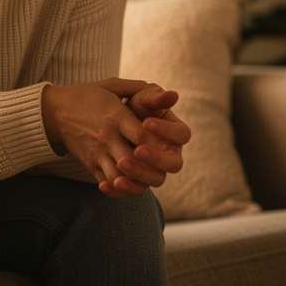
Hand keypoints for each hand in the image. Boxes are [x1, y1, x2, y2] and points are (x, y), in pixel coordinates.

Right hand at [40, 79, 187, 198]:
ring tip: (145, 175)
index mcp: (115, 116)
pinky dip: (120, 189)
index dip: (158, 143)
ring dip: (135, 181)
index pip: (142, 135)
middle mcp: (106, 137)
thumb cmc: (88, 96)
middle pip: (132, 161)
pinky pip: (106, 182)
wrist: (54, 111)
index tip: (168, 144)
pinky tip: (128, 184)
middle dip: (148, 166)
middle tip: (158, 163)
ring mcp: (96, 153)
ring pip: (119, 177)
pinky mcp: (90, 164)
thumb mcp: (112, 85)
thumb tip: (173, 95)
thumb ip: (142, 89)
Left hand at [105, 83, 189, 197]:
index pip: (182, 135)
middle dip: (156, 158)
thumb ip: (153, 97)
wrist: (105, 123)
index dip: (166, 130)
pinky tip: (104, 184)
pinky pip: (133, 191)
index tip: (145, 123)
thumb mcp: (138, 98)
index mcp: (174, 133)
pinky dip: (120, 191)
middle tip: (137, 150)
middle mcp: (169, 154)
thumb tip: (172, 95)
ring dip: (139, 175)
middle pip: (174, 164)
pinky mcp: (136, 182)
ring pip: (155, 180)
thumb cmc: (129, 107)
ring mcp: (154, 170)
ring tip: (120, 164)